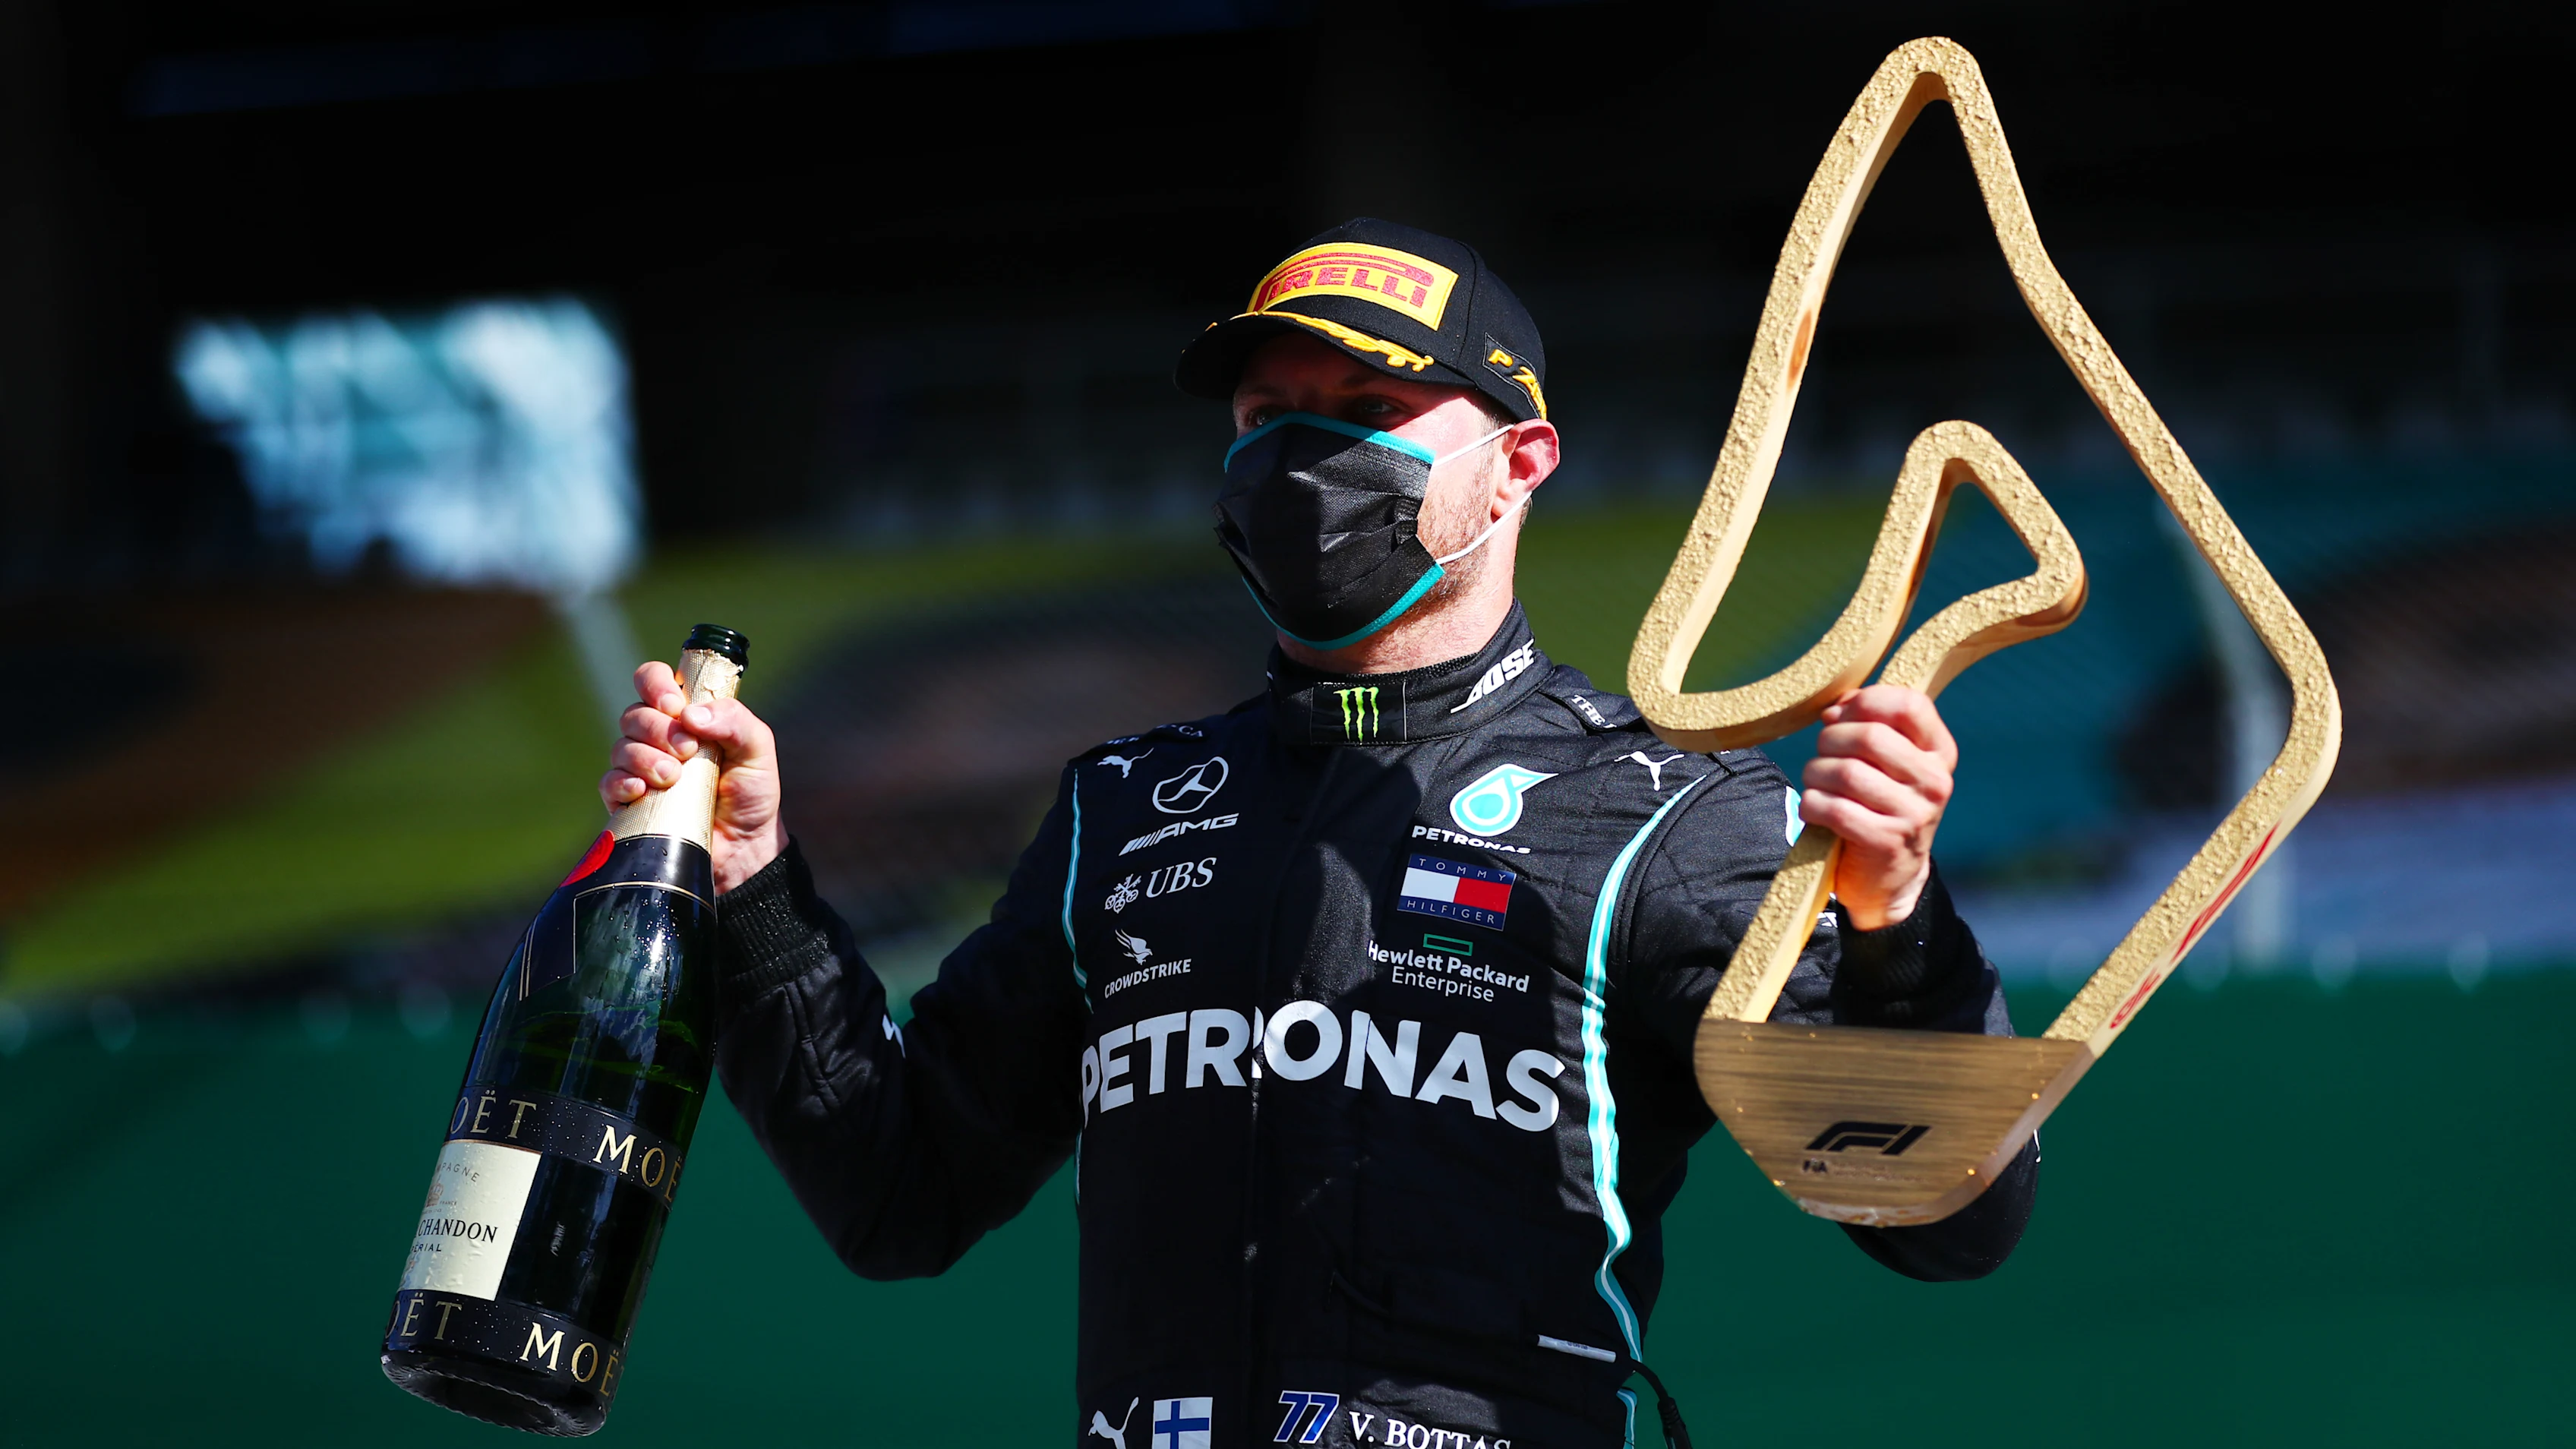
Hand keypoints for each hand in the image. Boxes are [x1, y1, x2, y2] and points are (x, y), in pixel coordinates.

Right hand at [600, 661, 787, 894]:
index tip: (673, 704)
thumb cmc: (751, 793)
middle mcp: (658, 737)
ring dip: (644, 757)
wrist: (745, 847)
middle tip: (688, 751)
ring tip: (673, 777)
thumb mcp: (757, 749)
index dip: (655, 684)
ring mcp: (640, 770)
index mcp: (685, 715)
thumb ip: (734, 720)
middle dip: (658, 729)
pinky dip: (622, 783)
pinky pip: (609, 783)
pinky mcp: (628, 803)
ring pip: (621, 747)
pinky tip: (642, 791)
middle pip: (634, 714)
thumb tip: (690, 714)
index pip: (653, 679)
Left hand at [1800, 684, 1955, 929]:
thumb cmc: (1879, 805)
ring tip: (1817, 786)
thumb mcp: (1886, 764)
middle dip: (1830, 741)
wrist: (1890, 876)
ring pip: (1845, 771)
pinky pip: (1833, 808)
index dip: (1866, 702)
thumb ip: (1867, 725)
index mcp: (1939, 752)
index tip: (1841, 717)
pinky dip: (1812, 805)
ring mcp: (1915, 814)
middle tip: (1822, 758)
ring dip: (1815, 775)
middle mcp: (1935, 781)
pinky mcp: (1887, 842)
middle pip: (1869, 736)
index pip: (1909, 704)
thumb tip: (1836, 709)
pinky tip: (1815, 811)